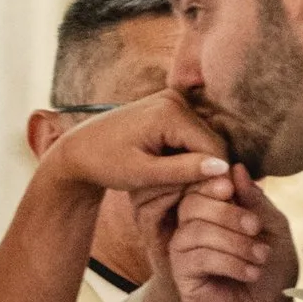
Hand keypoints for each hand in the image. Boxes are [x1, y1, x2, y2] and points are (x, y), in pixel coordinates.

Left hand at [44, 91, 232, 207]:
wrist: (80, 149)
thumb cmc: (105, 164)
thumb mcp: (142, 173)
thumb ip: (182, 171)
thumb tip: (222, 168)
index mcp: (170, 112)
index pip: (213, 148)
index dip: (216, 177)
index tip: (209, 203)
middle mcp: (175, 99)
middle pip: (211, 142)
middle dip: (209, 171)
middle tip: (195, 199)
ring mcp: (173, 99)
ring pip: (204, 139)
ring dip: (200, 164)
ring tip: (183, 188)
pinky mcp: (170, 106)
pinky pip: (193, 135)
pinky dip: (190, 155)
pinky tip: (176, 173)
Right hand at [169, 176, 299, 301]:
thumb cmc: (272, 273)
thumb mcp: (273, 229)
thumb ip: (256, 201)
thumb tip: (236, 168)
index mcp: (215, 212)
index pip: (201, 185)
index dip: (214, 184)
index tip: (233, 191)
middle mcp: (195, 228)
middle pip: (193, 204)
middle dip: (228, 213)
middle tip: (256, 230)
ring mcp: (186, 252)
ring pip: (196, 230)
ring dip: (234, 242)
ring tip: (259, 258)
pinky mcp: (182, 276)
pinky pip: (197, 257)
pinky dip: (228, 262)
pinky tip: (249, 274)